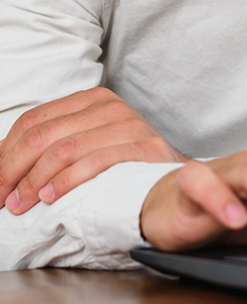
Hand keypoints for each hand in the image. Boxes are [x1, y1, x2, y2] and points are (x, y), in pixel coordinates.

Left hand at [0, 87, 186, 214]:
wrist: (173, 178)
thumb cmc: (124, 164)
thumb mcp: (84, 145)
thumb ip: (48, 147)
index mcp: (90, 100)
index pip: (33, 121)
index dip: (5, 155)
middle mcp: (109, 106)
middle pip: (43, 136)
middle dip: (13, 171)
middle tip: (3, 199)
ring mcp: (129, 124)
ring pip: (64, 149)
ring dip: (34, 181)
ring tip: (22, 203)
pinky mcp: (144, 147)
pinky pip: (95, 162)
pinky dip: (66, 181)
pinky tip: (51, 197)